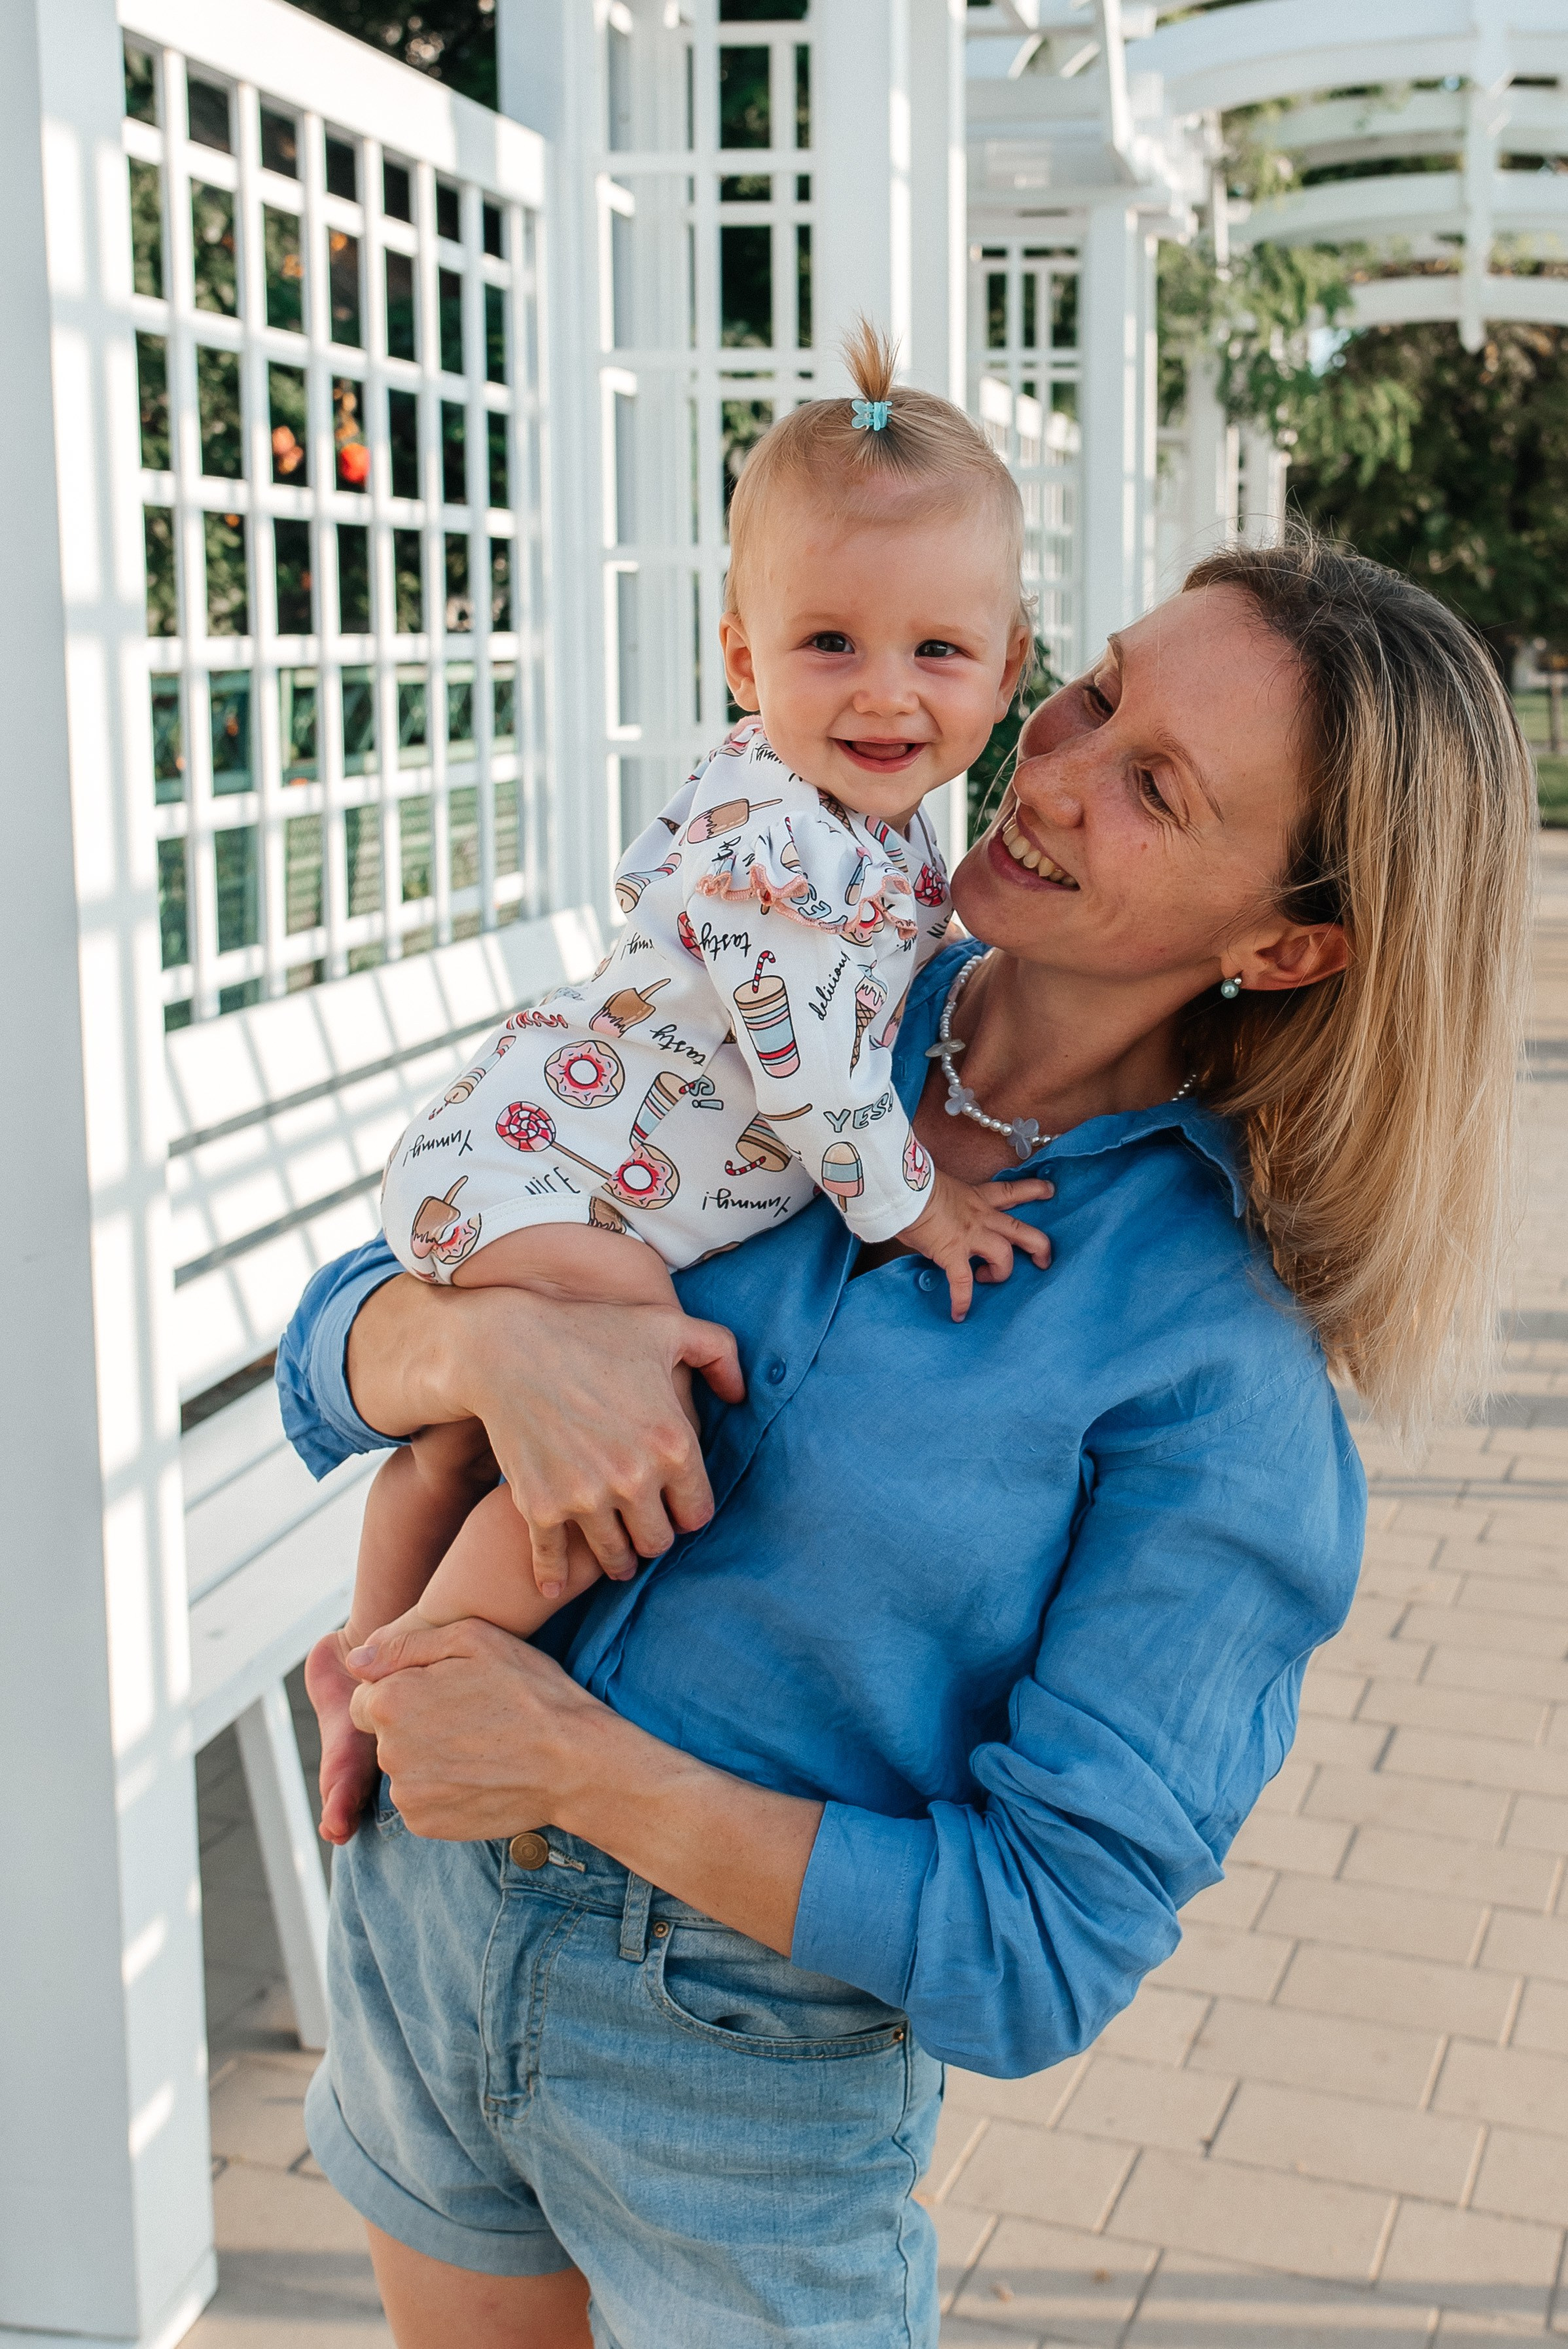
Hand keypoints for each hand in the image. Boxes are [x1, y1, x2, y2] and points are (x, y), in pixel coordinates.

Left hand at [346, 1615, 608, 1840]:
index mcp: (391, 1702)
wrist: (574, 1762)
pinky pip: (421, 1799)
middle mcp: (388, 1753)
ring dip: (428, 1756)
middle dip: (414, 1723)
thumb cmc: (529, 1692)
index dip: (402, 1688)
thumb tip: (356, 1661)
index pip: (367, 1696)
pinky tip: (479, 1773)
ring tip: (479, 1745)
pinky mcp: (427, 1824)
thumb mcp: (474, 1641)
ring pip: (404, 1767)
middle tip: (469, 1716)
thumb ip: (404, 1645)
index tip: (444, 1690)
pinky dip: (442, 1788)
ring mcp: (407, 1795)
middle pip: (384, 1733)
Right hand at [348, 1277, 745, 1585]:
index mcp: (673, 1443)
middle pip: (658, 1542)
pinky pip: (553, 1561)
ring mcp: (585, 1497)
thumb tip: (738, 1395)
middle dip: (652, 1535)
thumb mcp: (667, 1327)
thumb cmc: (591, 1332)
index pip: (697, 1513)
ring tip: (614, 1553)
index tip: (673, 1506)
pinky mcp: (540, 1507)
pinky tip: (554, 1584)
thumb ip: (719, 1353)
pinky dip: (553, 1575)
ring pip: (616, 1559)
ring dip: (617, 1559)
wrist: (506, 1346)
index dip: (686, 1510)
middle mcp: (634, 1479)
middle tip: (642, 1528)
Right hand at [899, 1170, 1052, 1321]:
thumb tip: (934, 1219)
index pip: (1011, 1192)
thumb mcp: (941, 1190)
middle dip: (1039, 1246)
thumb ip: (947, 1206)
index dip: (1034, 1190)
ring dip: (1002, 1272)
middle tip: (1044, 1260)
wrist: (904, 1188)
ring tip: (988, 1278)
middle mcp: (981, 1216)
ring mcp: (971, 1235)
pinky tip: (959, 1313)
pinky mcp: (954, 1253)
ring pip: (1004, 1256)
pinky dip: (962, 1300)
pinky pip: (963, 1282)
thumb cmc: (915, 1185)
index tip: (1050, 1191)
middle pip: (1022, 1231)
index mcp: (977, 1198)